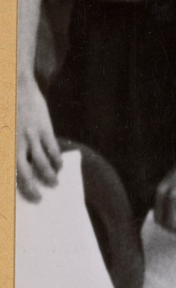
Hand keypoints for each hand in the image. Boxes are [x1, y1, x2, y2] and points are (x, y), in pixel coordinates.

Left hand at [15, 80, 60, 202]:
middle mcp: (15, 144)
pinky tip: (59, 166)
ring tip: (54, 184)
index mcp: (4, 146)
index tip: (20, 198)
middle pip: (24, 173)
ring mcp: (30, 136)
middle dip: (31, 189)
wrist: (15, 87)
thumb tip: (19, 168)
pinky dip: (56, 160)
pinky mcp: (43, 129)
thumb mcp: (3, 132)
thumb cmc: (6, 111)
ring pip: (42, 163)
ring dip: (49, 177)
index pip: (9, 173)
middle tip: (37, 200)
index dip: (15, 187)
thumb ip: (10, 148)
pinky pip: (52, 150)